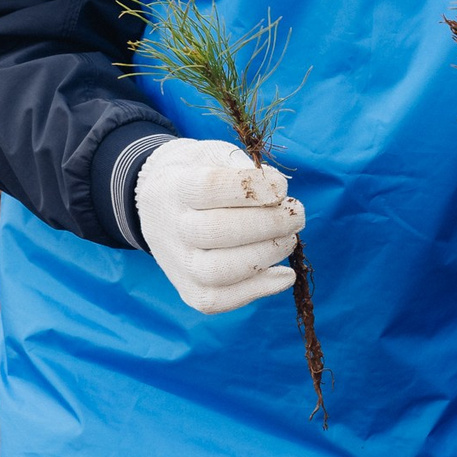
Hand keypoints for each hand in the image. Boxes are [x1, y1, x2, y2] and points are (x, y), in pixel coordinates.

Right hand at [135, 138, 302, 314]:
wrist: (160, 206)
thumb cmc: (200, 175)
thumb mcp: (215, 156)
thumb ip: (244, 169)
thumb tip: (278, 192)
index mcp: (174, 187)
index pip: (208, 188)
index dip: (252, 188)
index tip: (281, 187)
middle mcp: (170, 228)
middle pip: (215, 231)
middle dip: (269, 223)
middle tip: (296, 214)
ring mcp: (178, 264)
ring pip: (218, 271)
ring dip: (266, 255)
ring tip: (290, 239)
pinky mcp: (190, 291)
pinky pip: (221, 300)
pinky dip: (259, 289)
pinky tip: (285, 274)